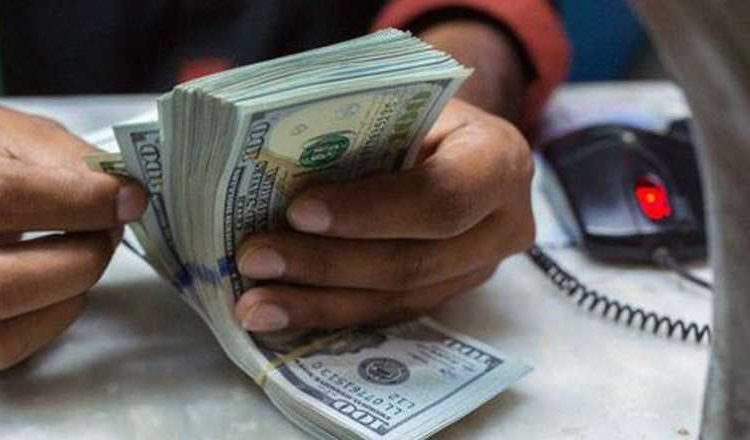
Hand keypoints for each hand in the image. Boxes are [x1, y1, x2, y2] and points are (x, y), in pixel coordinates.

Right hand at [0, 100, 146, 369]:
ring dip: (67, 296)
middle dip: (76, 262)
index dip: (75, 203)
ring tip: (89, 255)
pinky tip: (64, 288)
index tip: (128, 198)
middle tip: (111, 232)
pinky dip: (49, 323)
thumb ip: (69, 161)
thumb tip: (125, 199)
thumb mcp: (15, 129)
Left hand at [234, 99, 534, 331]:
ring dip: (316, 303)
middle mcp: (502, 225)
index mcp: (498, 160)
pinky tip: (277, 314)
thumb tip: (264, 162)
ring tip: (253, 303)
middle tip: (255, 258)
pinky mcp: (445, 298)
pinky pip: (384, 316)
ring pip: (394, 300)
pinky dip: (326, 314)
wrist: (446, 137)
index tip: (298, 210)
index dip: (369, 210)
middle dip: (326, 264)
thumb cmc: (415, 109)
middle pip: (412, 262)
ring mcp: (477, 271)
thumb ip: (355, 129)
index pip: (441, 197)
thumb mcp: (398, 101)